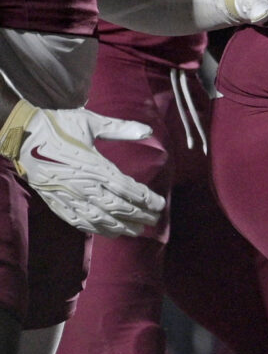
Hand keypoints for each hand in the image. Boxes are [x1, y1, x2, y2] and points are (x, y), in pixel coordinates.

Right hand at [0, 103, 162, 236]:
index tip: (161, 205)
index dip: (146, 199)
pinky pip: (78, 221)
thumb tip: (149, 131)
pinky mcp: (56, 202)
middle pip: (118, 207)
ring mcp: (69, 196)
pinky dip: (95, 229)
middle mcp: (84, 185)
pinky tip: (108, 232)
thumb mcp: (91, 121)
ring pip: (100, 218)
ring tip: (137, 231)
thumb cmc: (58, 126)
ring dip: (121, 227)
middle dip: (139, 216)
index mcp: (95, 166)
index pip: (128, 189)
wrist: (21, 136)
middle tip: (155, 221)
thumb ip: (121, 128)